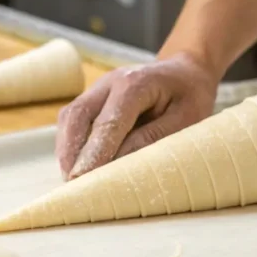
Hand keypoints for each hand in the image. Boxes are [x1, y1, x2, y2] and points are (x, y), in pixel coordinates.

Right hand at [55, 52, 218, 179]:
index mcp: (136, 84)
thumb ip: (153, 139)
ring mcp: (98, 89)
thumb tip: (120, 162)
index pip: (108, 122)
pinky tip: (76, 166)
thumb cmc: (190, 96)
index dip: (94, 152)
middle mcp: (110, 82)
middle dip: (71, 152)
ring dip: (67, 149)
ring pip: (70, 117)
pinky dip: (71, 144)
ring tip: (71, 179)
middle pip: (78, 115)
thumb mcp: (185, 119)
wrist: (184, 72)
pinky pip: (74, 120)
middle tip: (72, 184)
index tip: (83, 179)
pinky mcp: (94, 99)